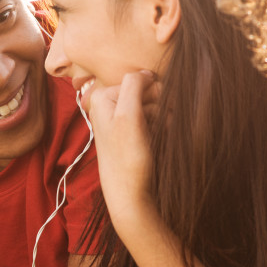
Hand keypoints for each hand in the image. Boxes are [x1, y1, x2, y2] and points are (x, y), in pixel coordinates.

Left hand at [85, 72, 160, 218]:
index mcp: (102, 96)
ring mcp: (119, 117)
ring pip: (153, 104)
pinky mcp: (130, 130)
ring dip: (163, 116)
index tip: (155, 114)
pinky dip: (161, 124)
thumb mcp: (129, 117)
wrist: (129, 193)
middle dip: (160, 105)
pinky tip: (161, 137)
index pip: (140, 79)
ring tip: (160, 135)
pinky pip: (152, 117)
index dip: (154, 94)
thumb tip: (145, 72)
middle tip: (160, 126)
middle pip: (146, 90)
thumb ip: (133, 86)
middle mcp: (107, 104)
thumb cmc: (128, 159)